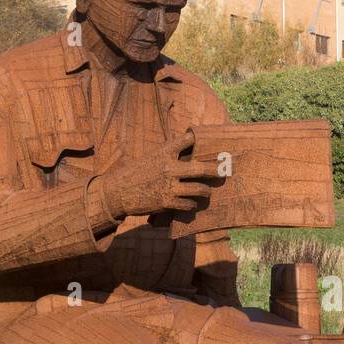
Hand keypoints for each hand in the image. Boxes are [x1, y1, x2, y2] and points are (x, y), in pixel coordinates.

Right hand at [101, 130, 222, 218]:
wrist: (119, 192)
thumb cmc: (136, 173)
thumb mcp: (151, 158)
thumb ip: (168, 155)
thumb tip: (188, 148)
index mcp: (163, 153)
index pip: (186, 140)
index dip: (198, 138)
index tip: (212, 140)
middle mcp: (169, 168)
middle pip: (200, 168)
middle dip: (215, 170)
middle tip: (224, 171)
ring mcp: (169, 186)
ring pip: (199, 189)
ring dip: (206, 192)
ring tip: (207, 192)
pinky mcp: (167, 202)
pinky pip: (188, 204)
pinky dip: (192, 205)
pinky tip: (192, 204)